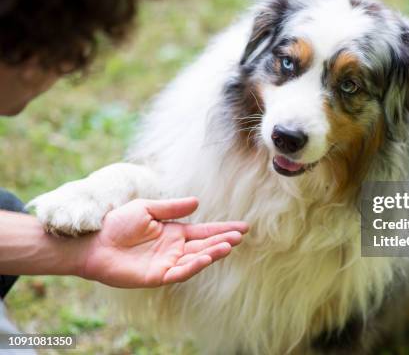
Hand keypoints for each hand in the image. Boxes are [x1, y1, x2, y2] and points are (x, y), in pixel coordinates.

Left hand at [78, 197, 247, 287]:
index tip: (243, 227)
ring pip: (196, 259)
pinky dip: (194, 266)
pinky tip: (206, 257)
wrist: (93, 241)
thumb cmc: (117, 223)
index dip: (223, 229)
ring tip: (228, 245)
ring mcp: (167, 263)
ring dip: (213, 253)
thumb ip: (171, 208)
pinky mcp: (156, 276)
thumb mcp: (147, 209)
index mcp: (174, 233)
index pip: (204, 232)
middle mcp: (174, 249)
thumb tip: (197, 203)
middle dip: (222, 241)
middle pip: (204, 246)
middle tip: (240, 236)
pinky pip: (179, 272)